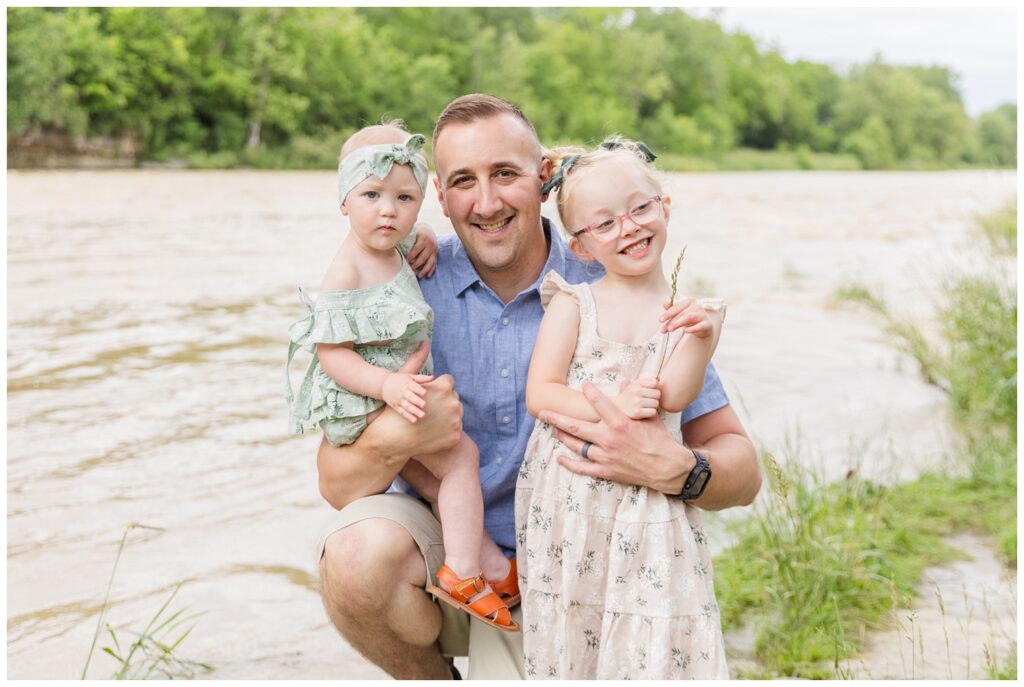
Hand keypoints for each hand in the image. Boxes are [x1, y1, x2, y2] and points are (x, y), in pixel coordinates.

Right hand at [381, 371, 432, 422]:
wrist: (383, 384)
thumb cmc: (400, 380)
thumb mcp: (410, 377)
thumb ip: (422, 378)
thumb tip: (433, 377)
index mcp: (407, 383)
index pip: (413, 386)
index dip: (418, 390)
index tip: (425, 393)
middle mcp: (402, 392)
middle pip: (410, 397)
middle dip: (416, 401)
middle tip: (424, 405)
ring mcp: (398, 400)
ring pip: (407, 406)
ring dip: (414, 411)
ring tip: (422, 415)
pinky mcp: (396, 406)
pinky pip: (402, 412)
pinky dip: (407, 416)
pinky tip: (414, 420)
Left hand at [406, 221, 437, 277]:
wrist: (429, 232)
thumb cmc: (417, 235)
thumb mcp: (413, 234)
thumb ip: (406, 239)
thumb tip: (394, 243)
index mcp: (423, 239)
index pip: (416, 249)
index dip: (411, 256)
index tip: (406, 261)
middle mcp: (430, 245)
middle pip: (423, 257)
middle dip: (416, 264)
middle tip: (410, 269)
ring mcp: (433, 251)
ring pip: (430, 262)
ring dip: (424, 269)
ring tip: (419, 275)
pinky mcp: (435, 255)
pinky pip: (434, 263)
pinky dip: (431, 270)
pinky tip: (427, 275)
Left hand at [539, 381, 694, 491]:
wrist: (668, 468)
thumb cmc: (660, 440)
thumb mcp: (649, 416)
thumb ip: (633, 400)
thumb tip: (626, 381)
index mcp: (621, 423)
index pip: (600, 404)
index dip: (591, 393)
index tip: (583, 385)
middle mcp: (610, 439)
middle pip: (577, 427)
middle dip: (558, 419)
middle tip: (543, 412)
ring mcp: (606, 456)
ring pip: (577, 446)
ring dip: (562, 437)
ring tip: (552, 429)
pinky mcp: (607, 471)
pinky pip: (583, 467)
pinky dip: (570, 463)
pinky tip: (559, 457)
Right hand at [612, 377, 660, 418]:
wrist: (616, 407)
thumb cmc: (629, 396)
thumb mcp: (635, 385)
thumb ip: (647, 382)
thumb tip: (660, 379)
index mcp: (637, 383)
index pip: (655, 383)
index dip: (654, 388)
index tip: (649, 392)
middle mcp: (637, 391)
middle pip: (658, 394)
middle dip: (654, 398)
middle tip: (647, 400)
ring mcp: (637, 402)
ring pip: (656, 404)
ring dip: (652, 406)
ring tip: (645, 406)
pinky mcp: (637, 412)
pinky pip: (653, 412)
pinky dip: (650, 413)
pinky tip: (644, 412)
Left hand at [659, 297, 721, 337]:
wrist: (703, 327)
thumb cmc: (688, 318)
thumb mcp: (680, 313)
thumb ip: (672, 308)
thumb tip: (664, 304)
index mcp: (689, 301)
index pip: (677, 306)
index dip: (668, 313)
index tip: (660, 320)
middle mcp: (697, 306)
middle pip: (681, 313)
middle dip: (671, 321)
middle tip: (662, 330)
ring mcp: (703, 314)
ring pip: (689, 317)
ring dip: (678, 323)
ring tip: (669, 329)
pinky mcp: (707, 324)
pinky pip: (700, 326)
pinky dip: (693, 328)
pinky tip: (686, 331)